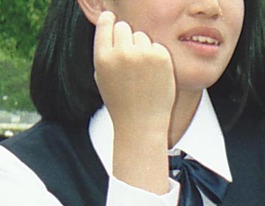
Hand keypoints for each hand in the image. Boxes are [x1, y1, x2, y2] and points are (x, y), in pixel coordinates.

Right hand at [93, 11, 174, 137]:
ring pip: (141, 36)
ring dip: (141, 50)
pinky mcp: (161, 57)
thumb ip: (106, 52)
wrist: (141, 125)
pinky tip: (151, 77)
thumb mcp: (103, 78)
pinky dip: (155, 59)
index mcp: (103, 58)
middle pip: (124, 27)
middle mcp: (122, 53)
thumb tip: (112, 25)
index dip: (109, 21)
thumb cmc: (121, 104)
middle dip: (126, 40)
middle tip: (128, 61)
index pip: (106, 23)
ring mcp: (142, 54)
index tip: (112, 20)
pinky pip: (156, 46)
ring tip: (140, 75)